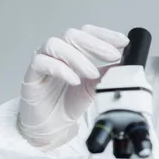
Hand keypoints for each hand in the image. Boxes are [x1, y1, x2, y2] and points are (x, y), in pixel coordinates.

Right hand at [17, 25, 128, 149]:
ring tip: (93, 73)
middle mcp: (58, 52)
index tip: (123, 42)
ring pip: (56, 45)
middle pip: (73, 34)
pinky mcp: (31, 75)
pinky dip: (61, 69)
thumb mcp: (96, 86)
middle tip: (112, 56)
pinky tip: (75, 80)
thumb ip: (108, 74)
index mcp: (74, 50)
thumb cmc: (71, 102)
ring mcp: (43, 61)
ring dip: (78, 57)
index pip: (88, 32)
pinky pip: (41, 62)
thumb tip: (126, 65)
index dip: (105, 34)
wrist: (54, 125)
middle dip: (96, 44)